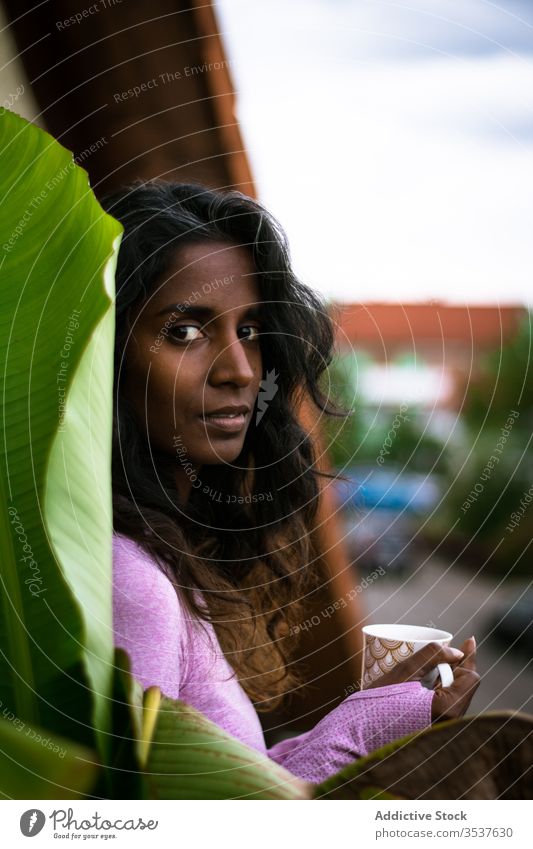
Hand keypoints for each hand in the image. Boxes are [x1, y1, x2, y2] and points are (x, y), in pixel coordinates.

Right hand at [364, 637, 479, 721]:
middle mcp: (450, 722)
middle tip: (450, 648)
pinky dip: (442, 689)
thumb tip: (457, 652)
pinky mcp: (434, 729)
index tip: (469, 639)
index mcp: (448, 708)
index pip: (470, 678)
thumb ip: (433, 655)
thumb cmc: (381, 700)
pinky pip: (447, 705)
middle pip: (464, 687)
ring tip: (436, 663)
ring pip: (456, 696)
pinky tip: (431, 680)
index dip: (470, 657)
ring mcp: (443, 728)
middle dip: (458, 666)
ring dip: (449, 677)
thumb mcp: (405, 671)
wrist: (362, 730)